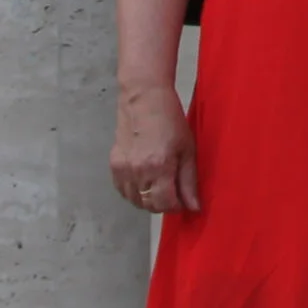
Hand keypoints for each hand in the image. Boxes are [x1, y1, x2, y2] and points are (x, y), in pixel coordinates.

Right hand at [112, 82, 199, 212]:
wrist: (143, 99)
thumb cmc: (170, 120)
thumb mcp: (188, 149)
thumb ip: (189, 181)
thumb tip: (194, 207)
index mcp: (158, 167)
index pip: (164, 205)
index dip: (176, 206)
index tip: (183, 199)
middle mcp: (137, 172)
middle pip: (148, 206)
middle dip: (163, 204)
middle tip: (173, 191)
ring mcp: (123, 170)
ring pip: (135, 201)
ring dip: (148, 199)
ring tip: (159, 183)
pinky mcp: (114, 165)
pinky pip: (123, 191)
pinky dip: (135, 192)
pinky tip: (145, 179)